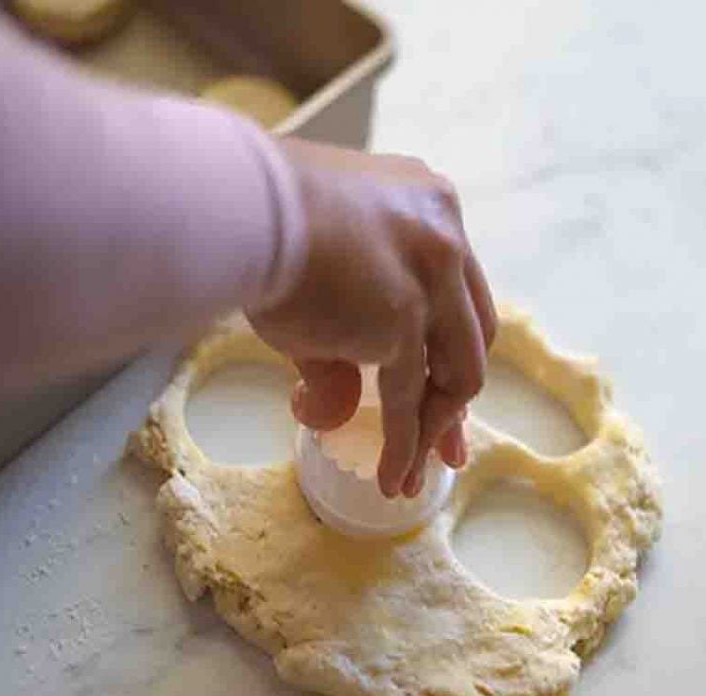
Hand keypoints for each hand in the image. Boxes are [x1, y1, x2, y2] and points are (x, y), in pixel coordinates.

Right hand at [247, 138, 495, 497]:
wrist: (233, 206)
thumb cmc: (258, 229)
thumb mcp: (315, 283)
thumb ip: (334, 349)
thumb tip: (327, 414)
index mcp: (430, 207)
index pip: (459, 292)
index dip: (450, 346)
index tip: (442, 390)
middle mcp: (445, 238)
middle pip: (472, 333)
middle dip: (456, 396)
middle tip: (446, 447)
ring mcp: (431, 277)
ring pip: (456, 372)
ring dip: (432, 430)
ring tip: (411, 476)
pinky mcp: (402, 319)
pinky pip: (409, 396)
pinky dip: (404, 443)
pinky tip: (393, 479)